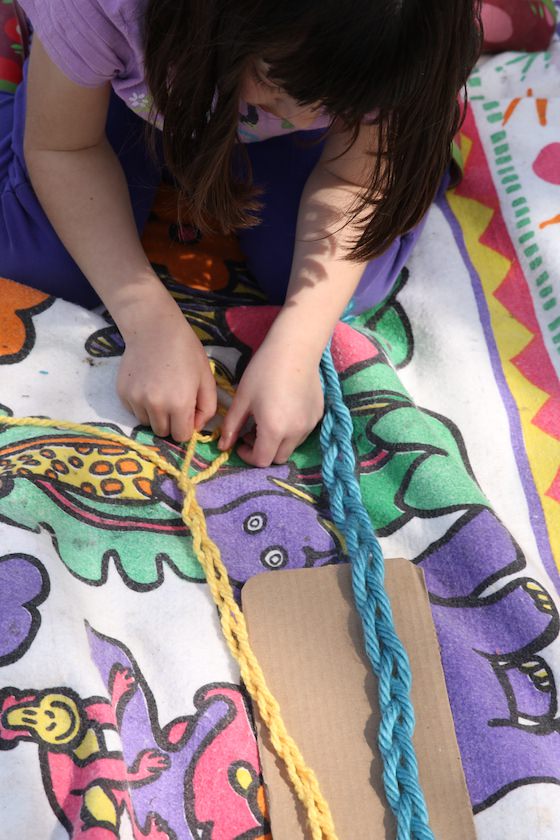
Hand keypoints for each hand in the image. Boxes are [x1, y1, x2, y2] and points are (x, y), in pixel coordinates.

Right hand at [117, 310, 216, 441]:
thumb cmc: (186, 352)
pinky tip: (147, 385)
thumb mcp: (206, 379)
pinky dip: (141, 405)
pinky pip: (133, 411)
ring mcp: (136, 400)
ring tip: (160, 390)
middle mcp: (155, 406)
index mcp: (179, 404)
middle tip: (174, 400)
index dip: (186, 427)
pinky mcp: (122, 393)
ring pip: (147, 423)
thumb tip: (195, 428)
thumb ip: (207, 409)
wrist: (154, 329)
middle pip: (162, 432)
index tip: (187, 413)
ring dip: (154, 414)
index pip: (181, 436)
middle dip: (170, 422)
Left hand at [218, 335, 323, 466]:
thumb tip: (222, 446)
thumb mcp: (242, 399)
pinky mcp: (317, 416)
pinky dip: (290, 431)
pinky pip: (302, 433)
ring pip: (291, 447)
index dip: (247, 456)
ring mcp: (309, 425)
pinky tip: (283, 410)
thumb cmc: (263, 371)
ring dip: (277, 442)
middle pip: (278, 458)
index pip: (261, 460)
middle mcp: (295, 433)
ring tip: (268, 420)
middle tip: (252, 432)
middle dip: (263, 451)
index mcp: (274, 430)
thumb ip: (231, 426)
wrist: (295, 349)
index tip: (239, 442)